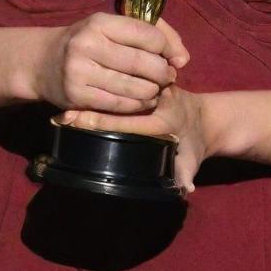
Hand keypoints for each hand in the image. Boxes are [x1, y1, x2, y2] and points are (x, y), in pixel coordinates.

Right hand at [35, 13, 188, 113]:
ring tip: (156, 90)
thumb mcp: (111, 27)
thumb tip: (184, 58)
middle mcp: (89, 44)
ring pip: (134, 87)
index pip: (148, 34)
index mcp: (100, 22)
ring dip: (153, 92)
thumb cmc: (87, 41)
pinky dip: (137, 105)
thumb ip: (151, 33)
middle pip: (143, 63)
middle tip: (168, 77)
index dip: (168, 48)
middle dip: (163, 73)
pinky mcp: (77, 96)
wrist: (42, 62)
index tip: (174, 57)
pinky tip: (141, 101)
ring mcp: (80, 72)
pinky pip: (119, 105)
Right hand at [57, 84, 208, 197]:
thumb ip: (186, 172)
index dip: (101, 122)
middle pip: (117, 104)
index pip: (126, 121)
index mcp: (161, 120)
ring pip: (120, 90)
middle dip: (90, 109)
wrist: (209, 116)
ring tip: (65, 107)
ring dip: (95, 97)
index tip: (76, 123)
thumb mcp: (193, 159)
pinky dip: (106, 90)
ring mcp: (152, 87)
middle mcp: (155, 99)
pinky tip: (84, 97)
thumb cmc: (197, 143)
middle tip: (62, 116)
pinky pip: (126, 85)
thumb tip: (185, 189)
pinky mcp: (150, 81)